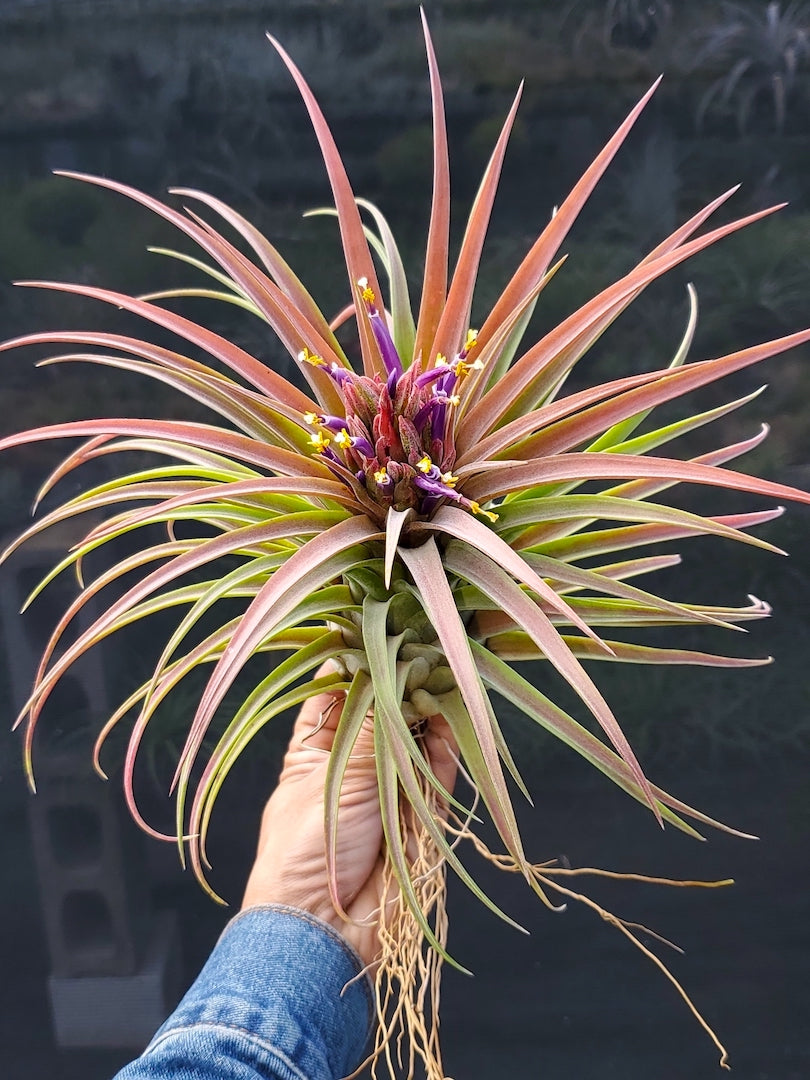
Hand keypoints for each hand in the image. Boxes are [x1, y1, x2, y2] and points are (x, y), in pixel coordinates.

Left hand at [241, 669, 456, 965]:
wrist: (324, 930)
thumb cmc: (306, 848)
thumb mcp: (334, 778)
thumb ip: (370, 728)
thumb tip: (385, 670)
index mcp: (311, 754)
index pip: (333, 697)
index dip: (351, 664)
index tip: (372, 629)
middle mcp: (351, 767)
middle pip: (380, 715)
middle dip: (399, 683)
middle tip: (419, 645)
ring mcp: (387, 793)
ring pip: (413, 741)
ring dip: (427, 710)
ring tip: (441, 671)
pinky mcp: (419, 819)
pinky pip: (438, 775)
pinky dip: (446, 748)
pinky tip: (452, 717)